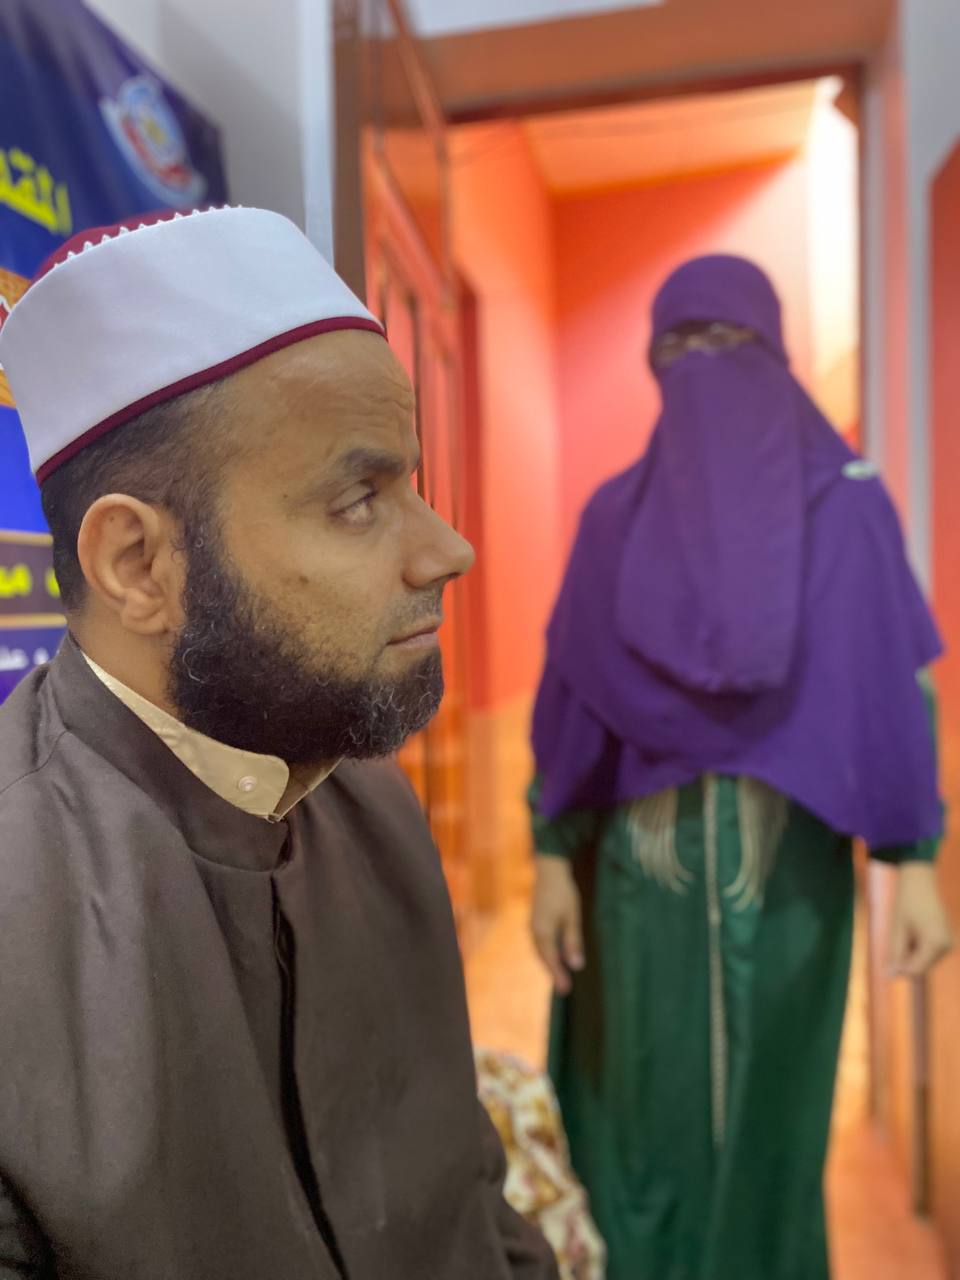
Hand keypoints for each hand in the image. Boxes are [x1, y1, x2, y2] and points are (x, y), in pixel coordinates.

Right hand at [530, 855, 584, 994]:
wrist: (549, 870)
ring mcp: (533, 926)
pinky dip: (548, 952)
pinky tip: (557, 955)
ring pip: (541, 951)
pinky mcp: (536, 921)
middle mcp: (535, 931)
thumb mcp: (572, 916)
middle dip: (553, 972)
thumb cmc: (563, 892)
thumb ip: (573, 941)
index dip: (558, 975)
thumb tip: (576, 965)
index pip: (551, 959)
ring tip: (561, 976)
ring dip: (550, 963)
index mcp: (543, 932)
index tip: (565, 990)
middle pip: (543, 957)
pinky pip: (541, 943)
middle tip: (564, 988)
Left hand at [888, 862, 953, 977]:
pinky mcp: (945, 942)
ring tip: (908, 931)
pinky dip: (916, 948)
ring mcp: (948, 945)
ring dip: (910, 953)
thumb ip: (895, 953)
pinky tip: (914, 930)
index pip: (915, 971)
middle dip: (905, 958)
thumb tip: (889, 977)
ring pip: (922, 962)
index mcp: (935, 943)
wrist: (919, 882)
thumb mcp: (896, 929)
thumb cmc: (905, 903)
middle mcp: (946, 947)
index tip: (888, 954)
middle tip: (900, 935)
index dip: (899, 968)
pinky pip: (926, 954)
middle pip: (919, 968)